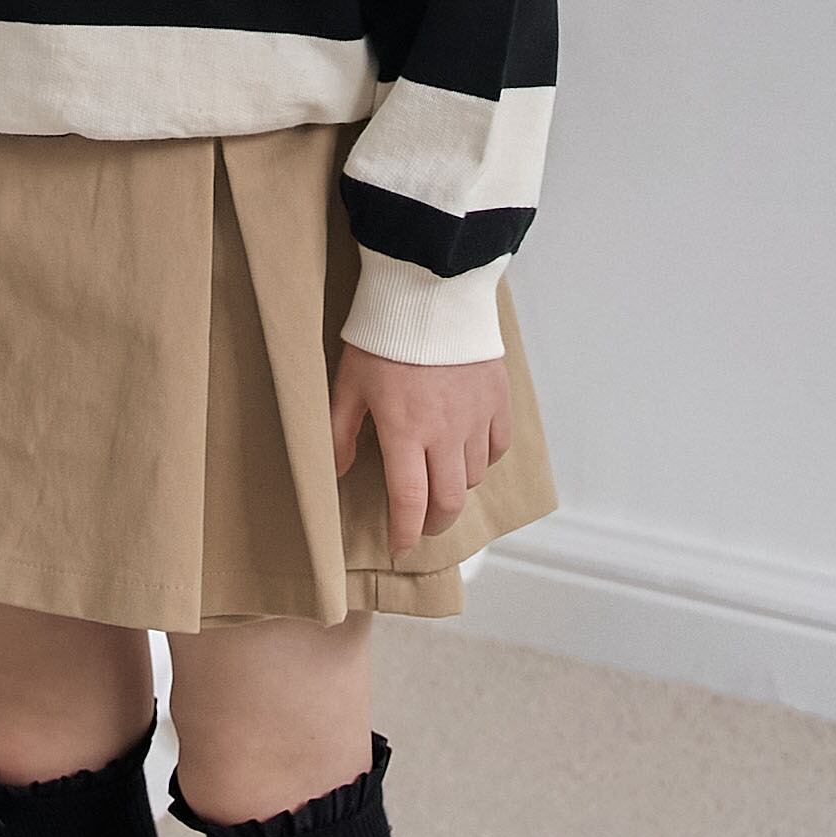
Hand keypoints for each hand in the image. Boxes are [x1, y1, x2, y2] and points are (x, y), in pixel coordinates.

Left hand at [328, 346, 509, 557]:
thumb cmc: (384, 335)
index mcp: (405, 431)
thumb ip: (339, 433)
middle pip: (449, 501)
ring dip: (455, 487)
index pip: (409, 502)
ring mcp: (477, 416)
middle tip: (420, 524)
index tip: (398, 546)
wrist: (430, 290)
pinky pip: (497, 446)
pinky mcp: (497, 398)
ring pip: (473, 476)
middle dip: (433, 523)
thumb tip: (338, 472)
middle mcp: (446, 432)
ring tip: (438, 480)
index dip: (403, 533)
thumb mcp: (348, 383)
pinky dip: (483, 458)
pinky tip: (466, 451)